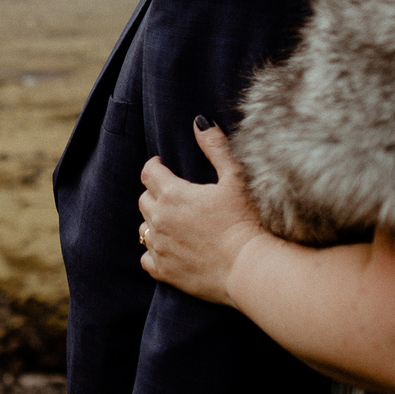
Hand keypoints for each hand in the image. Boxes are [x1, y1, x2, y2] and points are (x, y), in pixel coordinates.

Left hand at [138, 118, 266, 304]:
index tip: (162, 164)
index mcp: (173, 194)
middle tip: (171, 193)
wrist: (250, 267)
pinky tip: (168, 249)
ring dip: (154, 222)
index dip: (155, 166)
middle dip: (154, 192)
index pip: (149, 172)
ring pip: (144, 229)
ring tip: (172, 221)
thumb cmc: (246, 220)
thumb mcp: (235, 177)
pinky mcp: (165, 271)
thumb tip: (199, 122)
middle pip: (144, 200)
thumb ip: (215, 147)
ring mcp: (160, 248)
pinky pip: (146, 259)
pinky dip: (154, 252)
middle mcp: (159, 220)